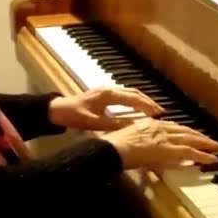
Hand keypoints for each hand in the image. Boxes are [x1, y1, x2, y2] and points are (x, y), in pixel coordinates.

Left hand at [48, 86, 162, 130]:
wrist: (57, 110)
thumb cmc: (74, 116)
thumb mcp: (93, 123)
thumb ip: (112, 125)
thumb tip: (132, 127)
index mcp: (108, 94)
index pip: (132, 98)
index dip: (146, 105)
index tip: (157, 113)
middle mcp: (109, 89)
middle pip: (134, 93)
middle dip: (148, 101)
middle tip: (161, 112)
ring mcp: (107, 90)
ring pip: (129, 92)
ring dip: (142, 100)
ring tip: (153, 110)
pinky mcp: (104, 94)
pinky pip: (124, 95)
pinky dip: (134, 100)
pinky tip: (138, 108)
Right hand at [101, 118, 217, 169]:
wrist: (110, 149)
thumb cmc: (113, 147)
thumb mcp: (127, 140)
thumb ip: (139, 143)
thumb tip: (145, 152)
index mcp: (149, 124)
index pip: (172, 126)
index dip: (184, 131)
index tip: (192, 134)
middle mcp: (158, 127)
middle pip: (184, 130)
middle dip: (198, 135)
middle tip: (211, 140)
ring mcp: (163, 137)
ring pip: (190, 139)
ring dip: (205, 144)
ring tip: (216, 148)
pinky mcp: (166, 149)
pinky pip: (189, 151)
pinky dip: (202, 155)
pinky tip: (211, 159)